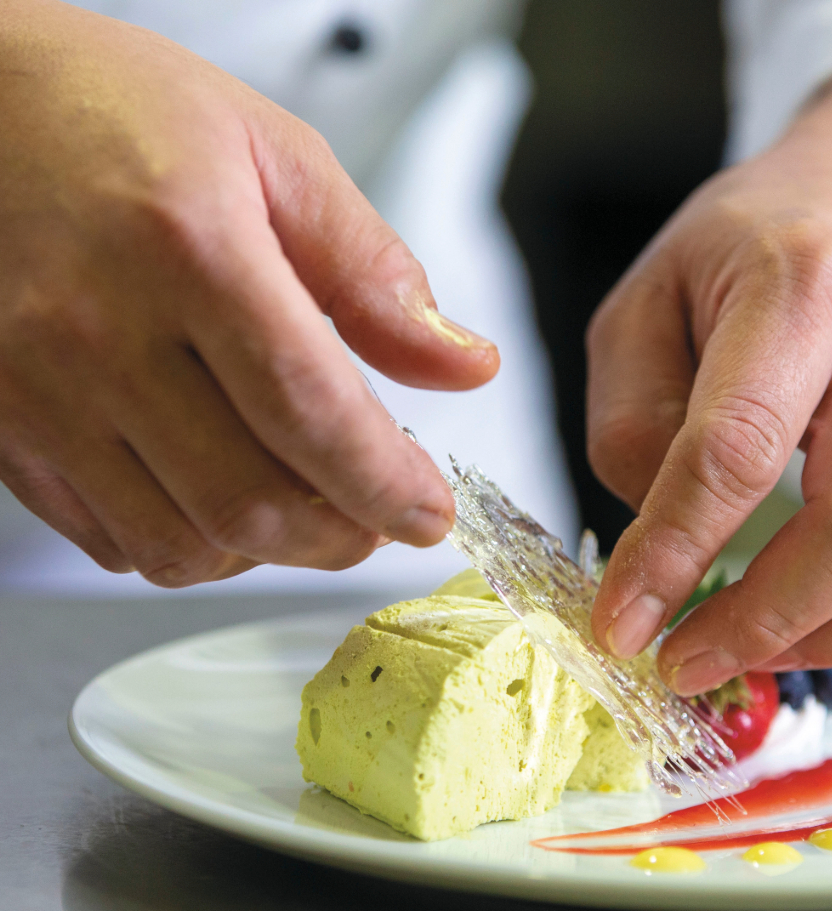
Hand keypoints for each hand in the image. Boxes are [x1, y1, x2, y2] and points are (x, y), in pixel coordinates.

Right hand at [0, 0, 497, 586]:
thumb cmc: (116, 115)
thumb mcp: (274, 157)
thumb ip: (375, 275)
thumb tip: (464, 365)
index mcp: (187, 249)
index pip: (312, 414)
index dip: (385, 485)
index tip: (428, 513)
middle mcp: (97, 332)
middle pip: (248, 505)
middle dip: (340, 537)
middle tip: (378, 517)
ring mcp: (37, 391)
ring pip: (181, 546)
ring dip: (268, 552)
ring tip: (305, 502)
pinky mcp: (4, 427)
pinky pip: (112, 540)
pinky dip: (190, 546)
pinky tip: (219, 494)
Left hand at [587, 63, 831, 693]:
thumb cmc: (750, 257)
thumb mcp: (647, 306)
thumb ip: (631, 421)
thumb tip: (662, 546)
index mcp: (806, 291)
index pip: (737, 450)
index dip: (672, 554)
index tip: (621, 625)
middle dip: (755, 624)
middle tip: (679, 661)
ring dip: (822, 640)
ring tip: (740, 651)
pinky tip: (810, 620)